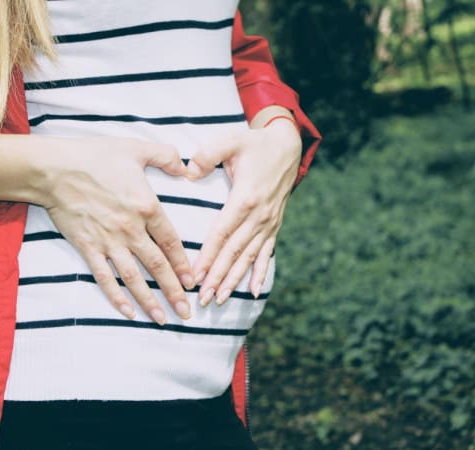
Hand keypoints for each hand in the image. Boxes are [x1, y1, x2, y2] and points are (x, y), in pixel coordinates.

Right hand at [38, 136, 194, 324]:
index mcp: (147, 207)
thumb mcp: (136, 149)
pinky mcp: (88, 247)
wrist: (54, 168)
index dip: (184, 264)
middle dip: (174, 291)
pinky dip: (116, 297)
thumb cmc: (95, 156)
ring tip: (162, 319)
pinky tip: (128, 312)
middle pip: (157, 266)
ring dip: (149, 301)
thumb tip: (187, 167)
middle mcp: (131, 229)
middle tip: (186, 312)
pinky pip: (105, 277)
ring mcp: (108, 241)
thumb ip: (166, 157)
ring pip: (134, 278)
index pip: (171, 242)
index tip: (193, 281)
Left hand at [186, 118, 300, 305]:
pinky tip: (254, 292)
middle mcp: (259, 215)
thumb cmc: (253, 144)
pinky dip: (260, 273)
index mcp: (245, 198)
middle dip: (217, 277)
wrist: (286, 145)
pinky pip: (266, 253)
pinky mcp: (274, 225)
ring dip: (234, 280)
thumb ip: (207, 155)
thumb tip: (188, 171)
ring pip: (248, 257)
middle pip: (234, 252)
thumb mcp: (230, 141)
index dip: (208, 256)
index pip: (222, 233)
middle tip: (202, 298)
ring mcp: (269, 222)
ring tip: (220, 299)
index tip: (195, 275)